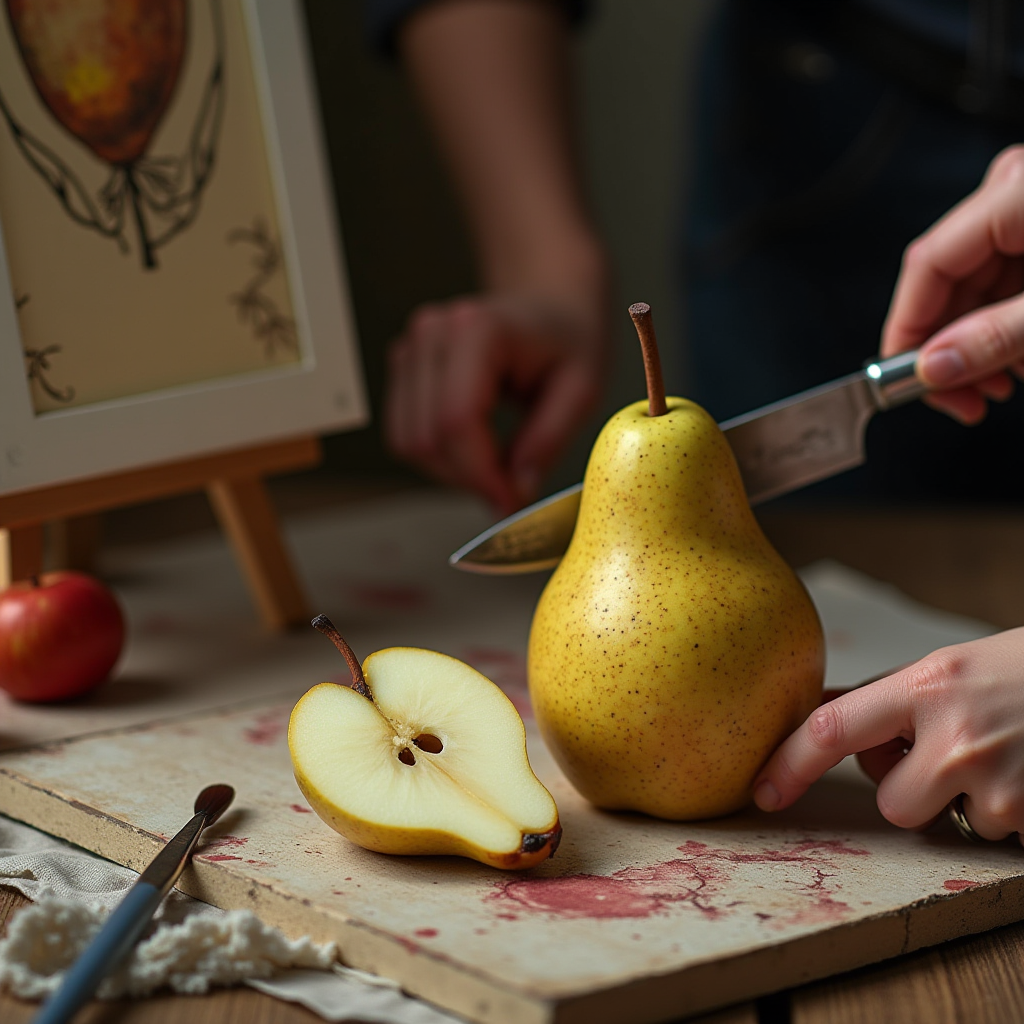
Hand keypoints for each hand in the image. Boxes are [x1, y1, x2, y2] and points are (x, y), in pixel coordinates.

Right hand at [385, 291, 607, 515]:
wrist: (551, 308)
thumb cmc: (569, 342)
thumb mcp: (582, 392)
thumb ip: (548, 441)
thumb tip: (516, 489)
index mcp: (478, 329)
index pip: (457, 419)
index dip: (480, 473)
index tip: (510, 501)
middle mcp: (433, 333)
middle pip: (429, 437)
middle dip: (470, 478)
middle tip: (511, 492)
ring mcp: (412, 348)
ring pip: (411, 443)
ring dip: (453, 473)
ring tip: (498, 469)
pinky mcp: (404, 369)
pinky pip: (406, 435)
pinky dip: (440, 459)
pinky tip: (478, 452)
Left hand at [753, 628, 1023, 842]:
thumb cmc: (1015, 671)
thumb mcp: (944, 668)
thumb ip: (883, 698)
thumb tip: (815, 715)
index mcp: (925, 686)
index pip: (833, 727)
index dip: (790, 762)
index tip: (762, 791)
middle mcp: (957, 736)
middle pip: (892, 802)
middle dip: (912, 787)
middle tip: (954, 750)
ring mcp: (1000, 782)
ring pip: (947, 824)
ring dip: (965, 802)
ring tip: (1002, 755)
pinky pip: (994, 836)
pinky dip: (1006, 814)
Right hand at [882, 145, 1023, 422]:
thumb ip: (998, 337)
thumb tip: (934, 367)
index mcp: (1013, 193)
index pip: (926, 265)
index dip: (906, 329)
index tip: (905, 381)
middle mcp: (1015, 191)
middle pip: (949, 281)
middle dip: (954, 348)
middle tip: (965, 398)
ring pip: (979, 287)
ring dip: (985, 342)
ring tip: (1006, 381)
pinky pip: (1008, 278)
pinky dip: (1010, 322)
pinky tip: (1021, 354)